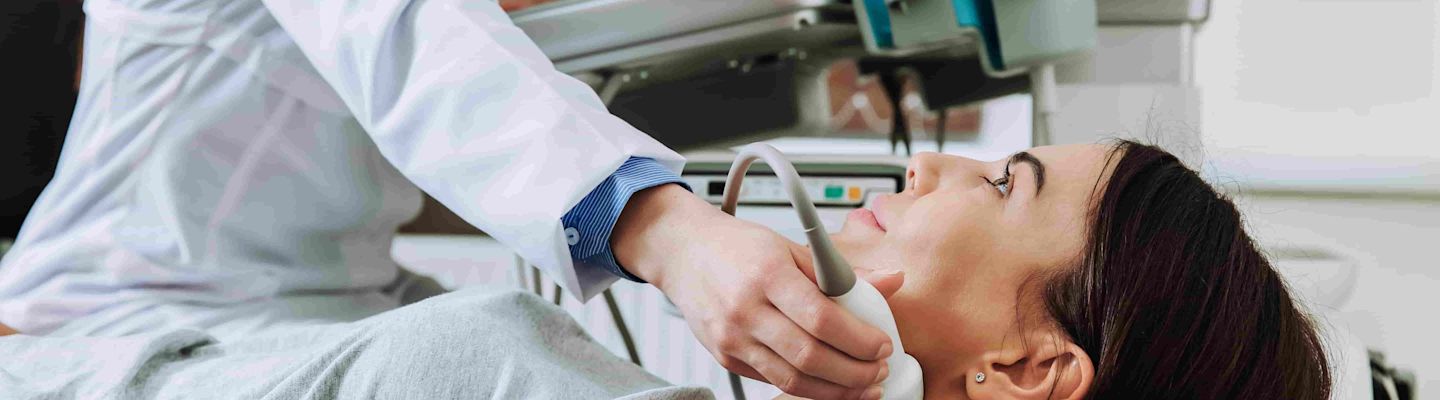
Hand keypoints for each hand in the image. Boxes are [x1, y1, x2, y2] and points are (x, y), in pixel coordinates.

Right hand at [613, 185, 904, 399]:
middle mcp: (745, 309)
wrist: (683, 253)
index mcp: (767, 274)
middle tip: (878, 371)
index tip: (881, 345)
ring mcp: (732, 338)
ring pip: (791, 380)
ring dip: (835, 390)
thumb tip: (892, 280)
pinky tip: (829, 383)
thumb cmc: (737, 247)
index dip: (858, 339)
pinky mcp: (726, 357)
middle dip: (853, 373)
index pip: (821, 319)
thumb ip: (843, 272)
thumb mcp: (792, 246)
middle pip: (809, 356)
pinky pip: (773, 381)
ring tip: (862, 385)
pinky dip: (807, 388)